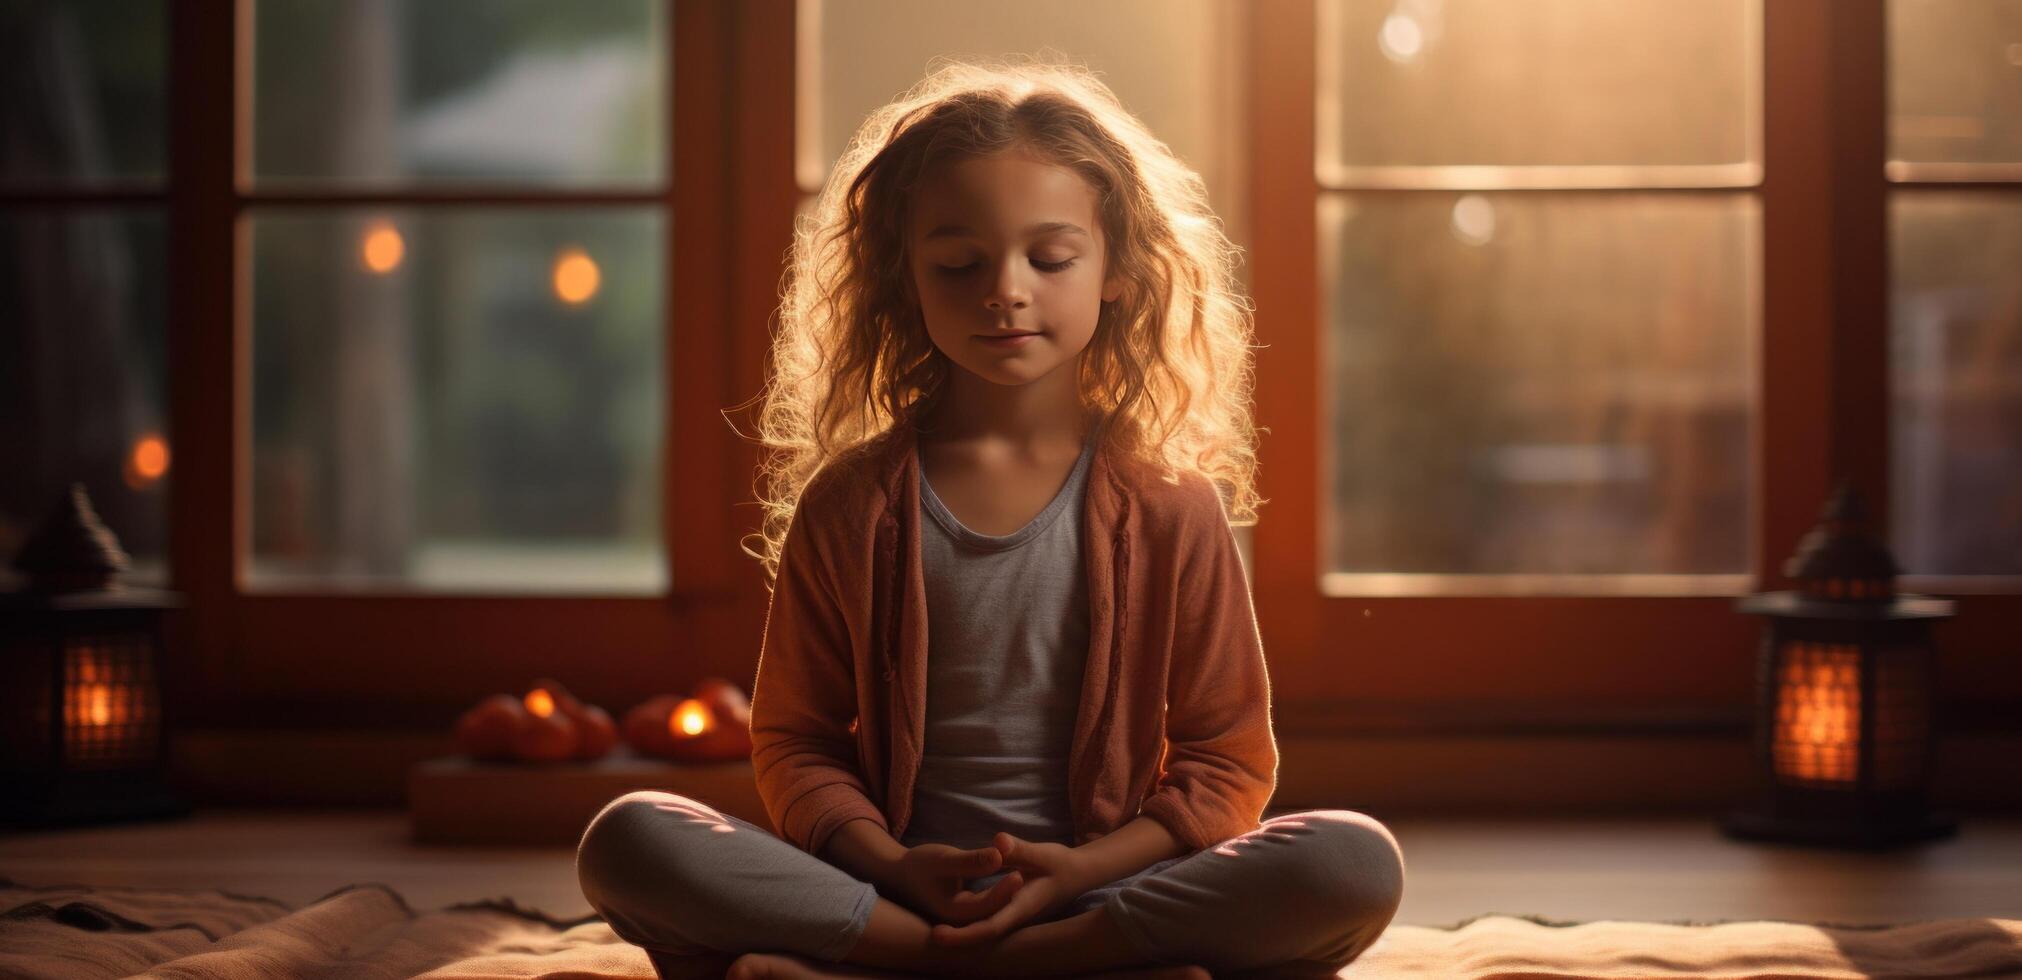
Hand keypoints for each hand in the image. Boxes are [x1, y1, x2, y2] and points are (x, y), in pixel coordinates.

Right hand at [880, 841, 1026, 926]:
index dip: (1004, 889)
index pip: (986, 905)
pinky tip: (1015, 881)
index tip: (1020, 872)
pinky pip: (988, 907)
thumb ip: (970, 860)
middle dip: (1011, 895)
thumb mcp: (944, 858)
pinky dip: (1001, 895)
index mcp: (953, 911)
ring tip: (1027, 875)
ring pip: (993, 911)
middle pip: (994, 912)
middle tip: (1029, 875)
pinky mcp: (966, 910)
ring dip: (1009, 896)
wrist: (898, 873)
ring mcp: (963, 917)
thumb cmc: (918, 864)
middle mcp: (960, 920)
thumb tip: (998, 856)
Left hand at [929, 832, 1089, 945]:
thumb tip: (998, 842)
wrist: (1079, 874)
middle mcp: (1016, 916)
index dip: (964, 932)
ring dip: (963, 933)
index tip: (939, 932)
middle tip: (933, 936)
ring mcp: (1013, 916)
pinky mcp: (1010, 910)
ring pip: (985, 931)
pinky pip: (988, 922)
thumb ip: (1019, 849)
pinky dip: (971, 924)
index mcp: (1022, 906)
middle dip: (959, 938)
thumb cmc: (1061, 863)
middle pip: (983, 935)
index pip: (990, 925)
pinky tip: (954, 921)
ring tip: (937, 931)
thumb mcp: (1042, 853)